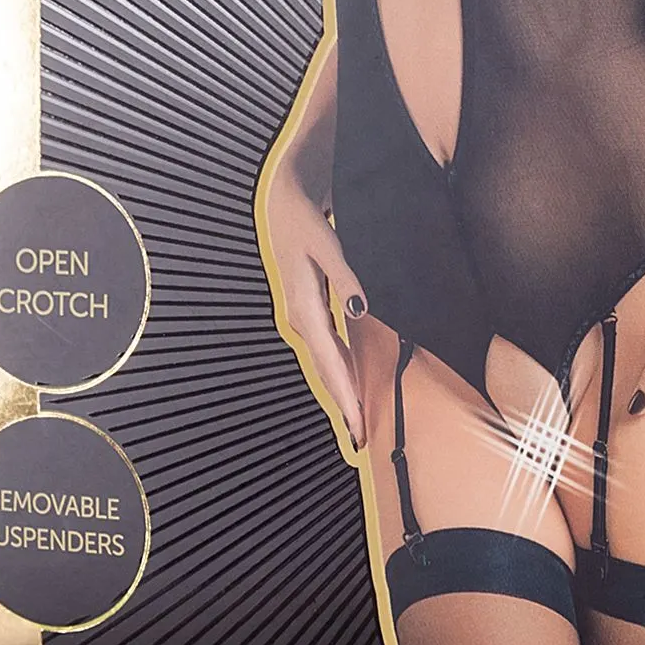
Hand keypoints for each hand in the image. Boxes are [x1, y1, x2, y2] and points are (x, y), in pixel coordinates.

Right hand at [259, 166, 368, 452]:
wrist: (284, 205)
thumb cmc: (306, 223)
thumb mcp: (326, 244)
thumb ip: (345, 276)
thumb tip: (360, 308)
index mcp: (305, 308)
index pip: (330, 362)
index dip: (345, 396)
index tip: (357, 427)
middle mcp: (301, 319)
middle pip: (326, 371)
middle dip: (344, 405)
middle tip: (360, 438)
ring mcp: (304, 316)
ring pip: (326, 363)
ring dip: (341, 391)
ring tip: (357, 421)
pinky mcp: (310, 310)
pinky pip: (327, 349)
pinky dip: (339, 370)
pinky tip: (350, 383)